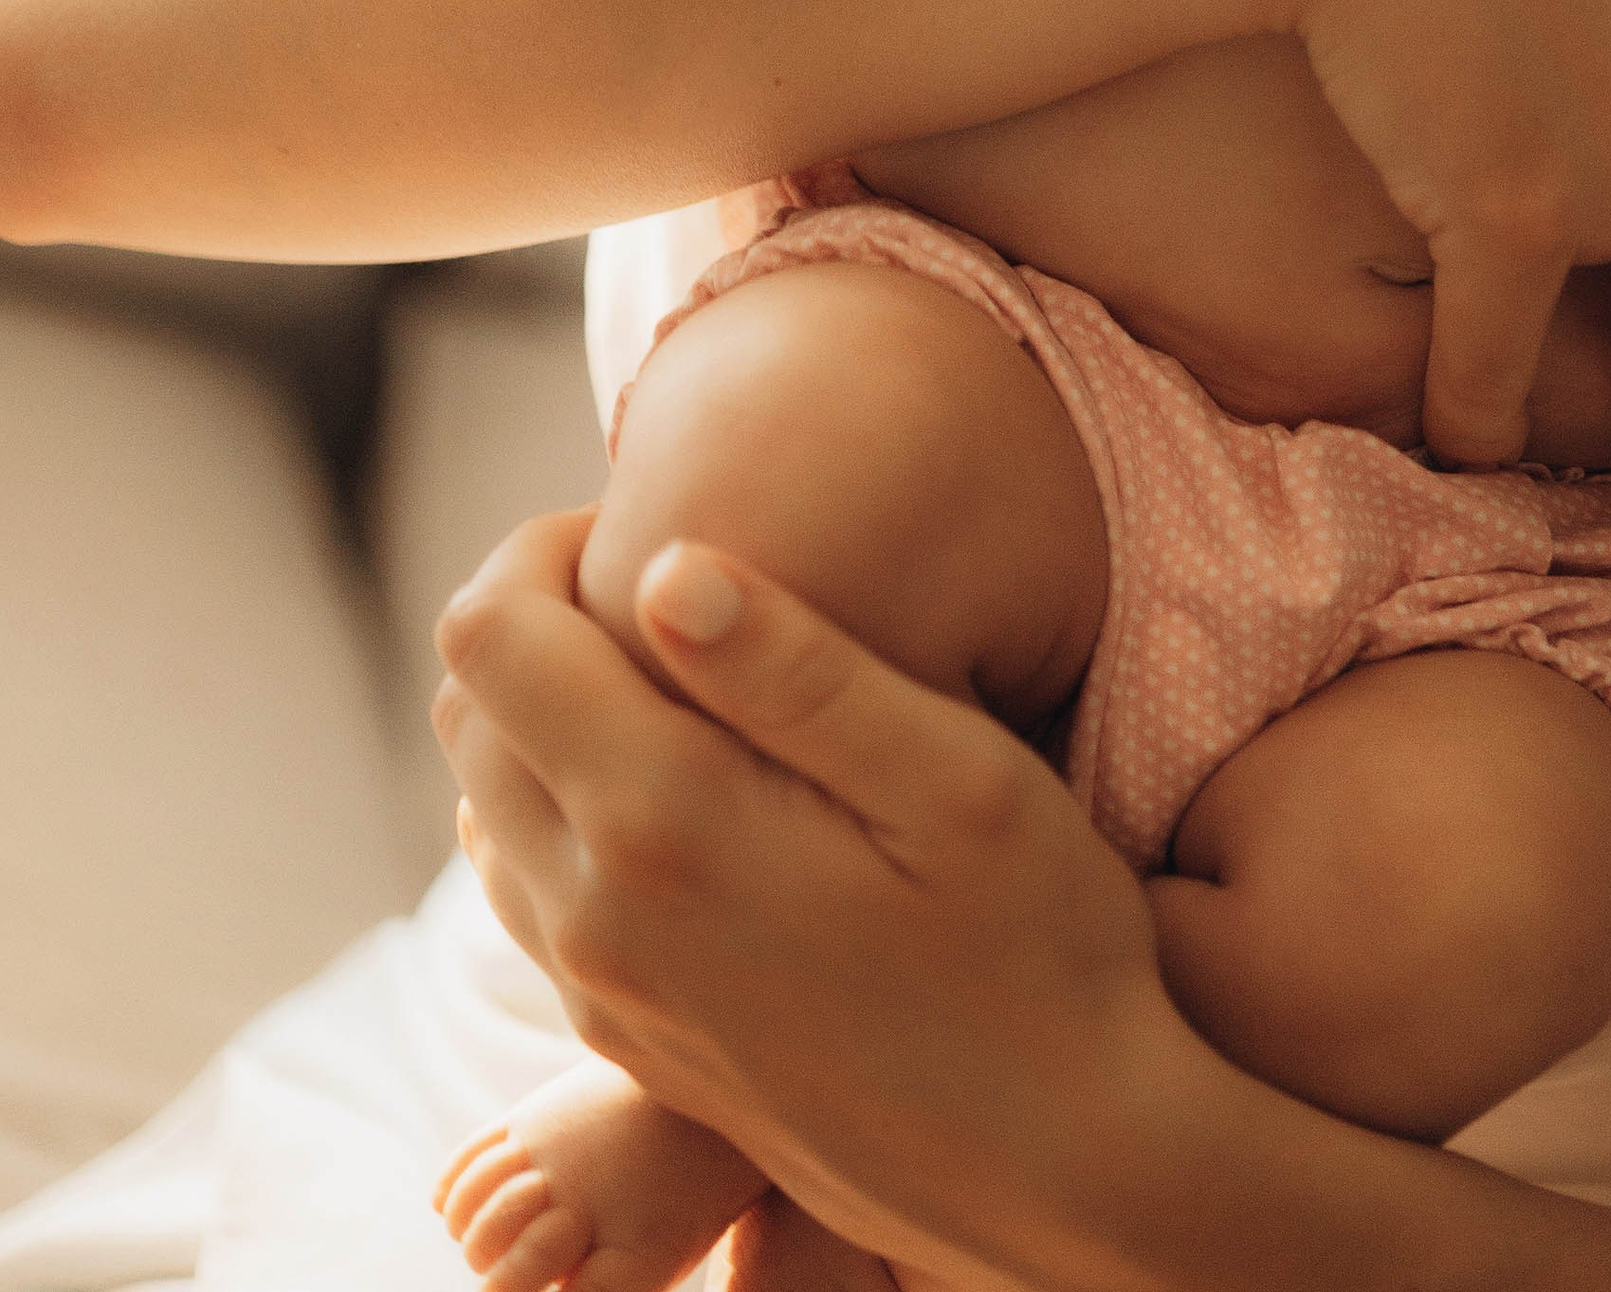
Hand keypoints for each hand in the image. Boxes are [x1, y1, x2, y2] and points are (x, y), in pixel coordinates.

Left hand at [433, 514, 1209, 1290]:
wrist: (1059, 1169)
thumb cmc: (1039, 950)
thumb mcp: (958, 780)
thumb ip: (803, 670)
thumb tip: (668, 567)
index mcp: (668, 825)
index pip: (490, 635)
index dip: (546, 545)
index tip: (654, 525)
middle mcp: (599, 917)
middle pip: (467, 706)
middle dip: (543, 612)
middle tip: (680, 589)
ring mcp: (602, 993)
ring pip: (485, 798)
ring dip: (553, 711)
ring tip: (693, 682)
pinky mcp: (624, 1042)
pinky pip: (530, 889)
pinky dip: (572, 804)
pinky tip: (698, 787)